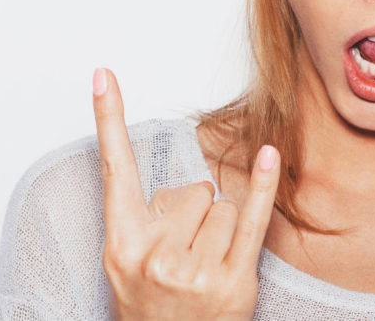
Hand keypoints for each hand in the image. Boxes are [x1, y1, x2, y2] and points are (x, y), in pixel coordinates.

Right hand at [92, 68, 280, 319]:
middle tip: (188, 252)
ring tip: (207, 265)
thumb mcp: (127, 266)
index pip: (115, 169)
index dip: (109, 119)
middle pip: (194, 190)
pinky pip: (252, 218)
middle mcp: (155, 255)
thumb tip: (190, 187)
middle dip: (196, 212)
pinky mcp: (233, 280)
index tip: (105, 76)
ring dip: (221, 227)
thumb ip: (148, 218)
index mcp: (122, 244)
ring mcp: (195, 270)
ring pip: (223, 204)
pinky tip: (269, 155)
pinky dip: (264, 185)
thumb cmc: (152, 307)